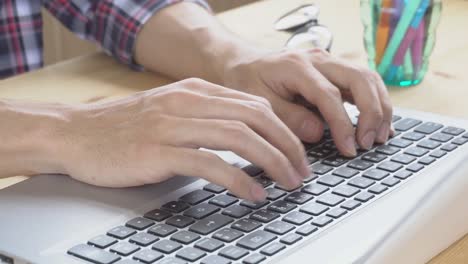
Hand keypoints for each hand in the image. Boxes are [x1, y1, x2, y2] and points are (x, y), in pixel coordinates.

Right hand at [58, 78, 309, 200]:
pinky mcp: (159, 151)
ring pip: (239, 138)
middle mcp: (188, 102)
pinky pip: (211, 164)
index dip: (284, 129)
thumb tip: (246, 134)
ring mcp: (173, 125)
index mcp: (196, 91)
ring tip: (288, 182)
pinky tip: (254, 193)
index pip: (255, 105)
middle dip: (287, 146)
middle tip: (302, 171)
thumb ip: (206, 117)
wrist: (76, 133)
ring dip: (272, 162)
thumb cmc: (125, 127)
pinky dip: (240, 180)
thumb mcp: (171, 111)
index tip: (298, 152)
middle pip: (255, 118)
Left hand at [223, 48, 392, 155]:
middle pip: (359, 78)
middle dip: (372, 112)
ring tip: (380, 137)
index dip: (343, 124)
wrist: (245, 64)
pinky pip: (363, 83)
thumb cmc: (248, 82)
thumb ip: (288, 118)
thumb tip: (318, 133)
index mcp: (297, 66)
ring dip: (379, 107)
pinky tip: (379, 124)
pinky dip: (375, 102)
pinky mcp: (334, 71)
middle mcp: (318, 59)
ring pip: (367, 78)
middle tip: (369, 143)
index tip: (349, 148)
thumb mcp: (259, 103)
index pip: (329, 95)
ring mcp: (329, 62)